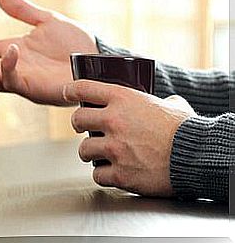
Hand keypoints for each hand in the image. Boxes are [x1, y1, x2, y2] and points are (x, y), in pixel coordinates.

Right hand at [0, 0, 97, 105]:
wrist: (97, 58)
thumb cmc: (75, 43)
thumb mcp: (47, 20)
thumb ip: (23, 10)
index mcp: (14, 51)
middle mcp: (13, 67)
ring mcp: (22, 80)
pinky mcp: (32, 89)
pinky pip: (12, 81)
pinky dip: (7, 66)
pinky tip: (12, 51)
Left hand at [64, 80, 195, 196]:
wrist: (198, 156)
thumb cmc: (187, 129)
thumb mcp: (171, 105)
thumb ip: (159, 102)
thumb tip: (167, 103)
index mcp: (123, 99)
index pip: (84, 88)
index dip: (71, 90)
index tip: (66, 93)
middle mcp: (114, 121)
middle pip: (77, 120)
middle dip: (78, 125)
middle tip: (84, 129)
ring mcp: (115, 148)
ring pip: (84, 150)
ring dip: (90, 154)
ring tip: (99, 155)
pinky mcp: (120, 173)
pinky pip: (97, 175)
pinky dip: (103, 175)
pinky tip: (112, 172)